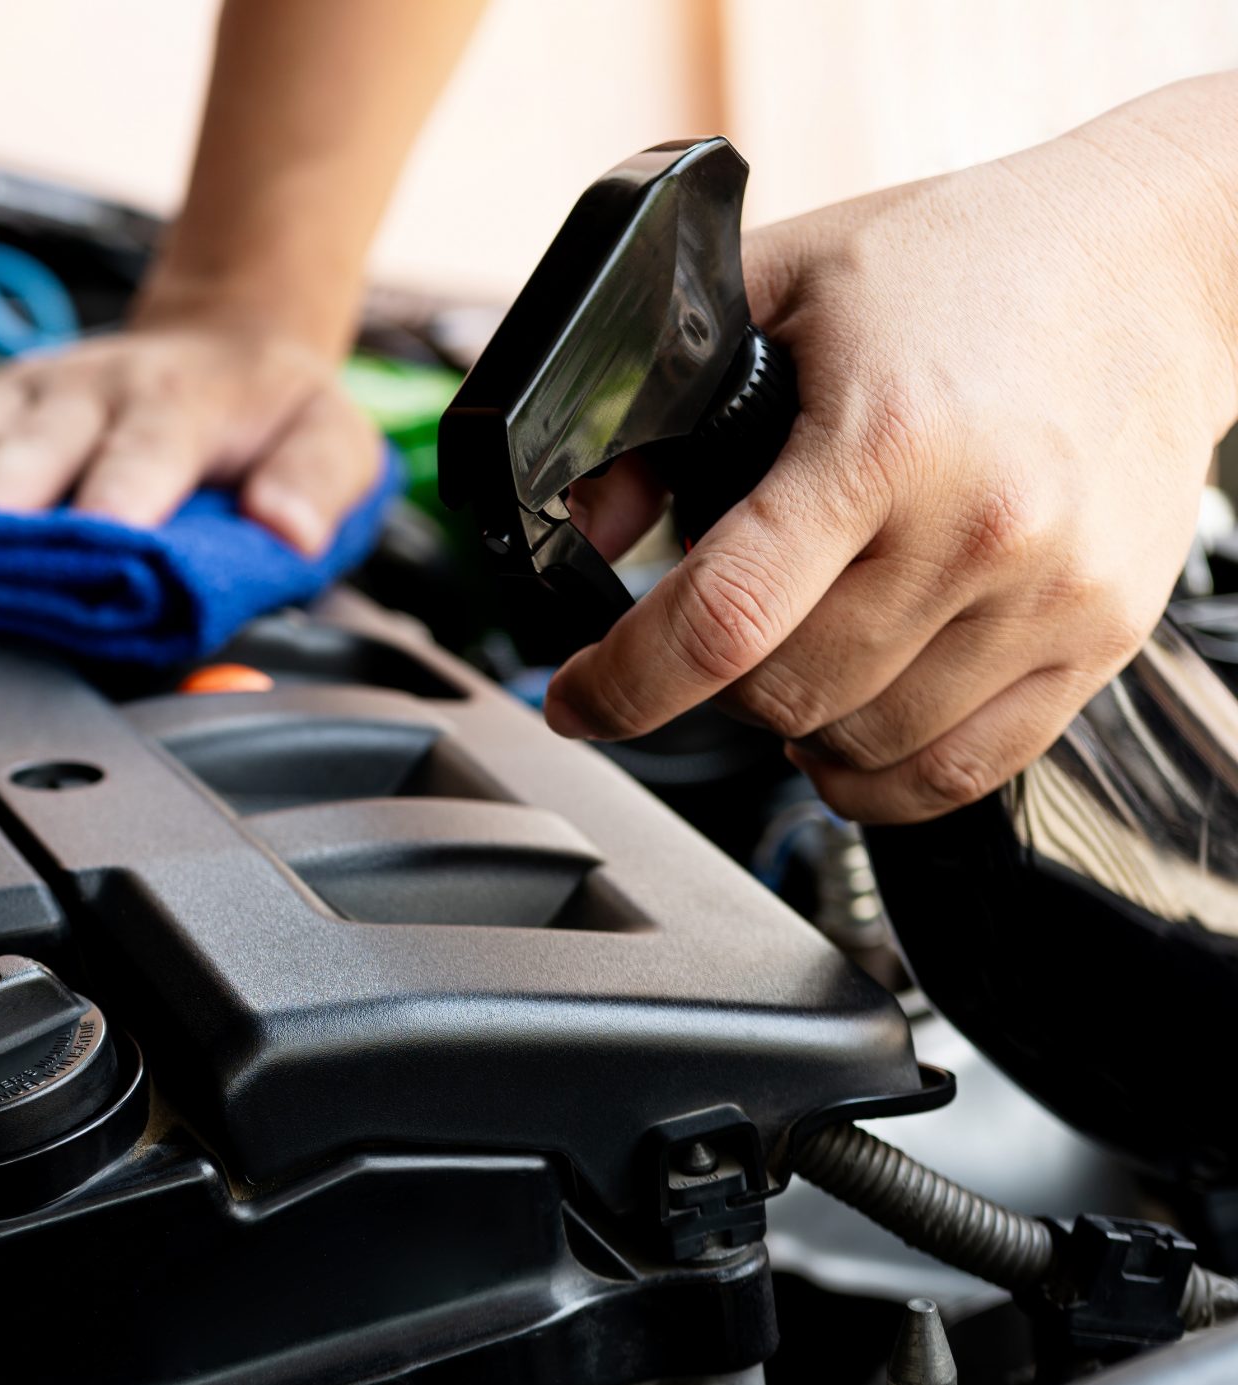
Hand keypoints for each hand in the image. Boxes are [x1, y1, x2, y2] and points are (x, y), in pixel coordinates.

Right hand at [0, 316, 381, 554]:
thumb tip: (286, 526)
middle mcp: (80, 397)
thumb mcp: (331, 442)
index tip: (92, 540)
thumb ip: (314, 486)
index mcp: (170, 410)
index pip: (141, 456)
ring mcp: (16, 397)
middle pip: (24, 451)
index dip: (115, 496)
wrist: (223, 337)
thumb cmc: (267, 412)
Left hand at [545, 86, 1237, 823]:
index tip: (578, 701)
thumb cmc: (969, 260)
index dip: (626, 684)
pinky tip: (852, 726)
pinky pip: (966, 770)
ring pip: (866, 746)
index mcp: (883, 442)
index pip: (723, 620)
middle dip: (712, 688)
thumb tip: (592, 523)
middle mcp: (977, 528)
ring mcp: (1048, 594)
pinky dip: (885, 777)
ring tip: (783, 666)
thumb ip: (666, 399)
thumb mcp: (784, 280)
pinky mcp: (1103, 634)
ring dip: (797, 730)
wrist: (1156, 256)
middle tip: (700, 647)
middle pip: (786, 695)